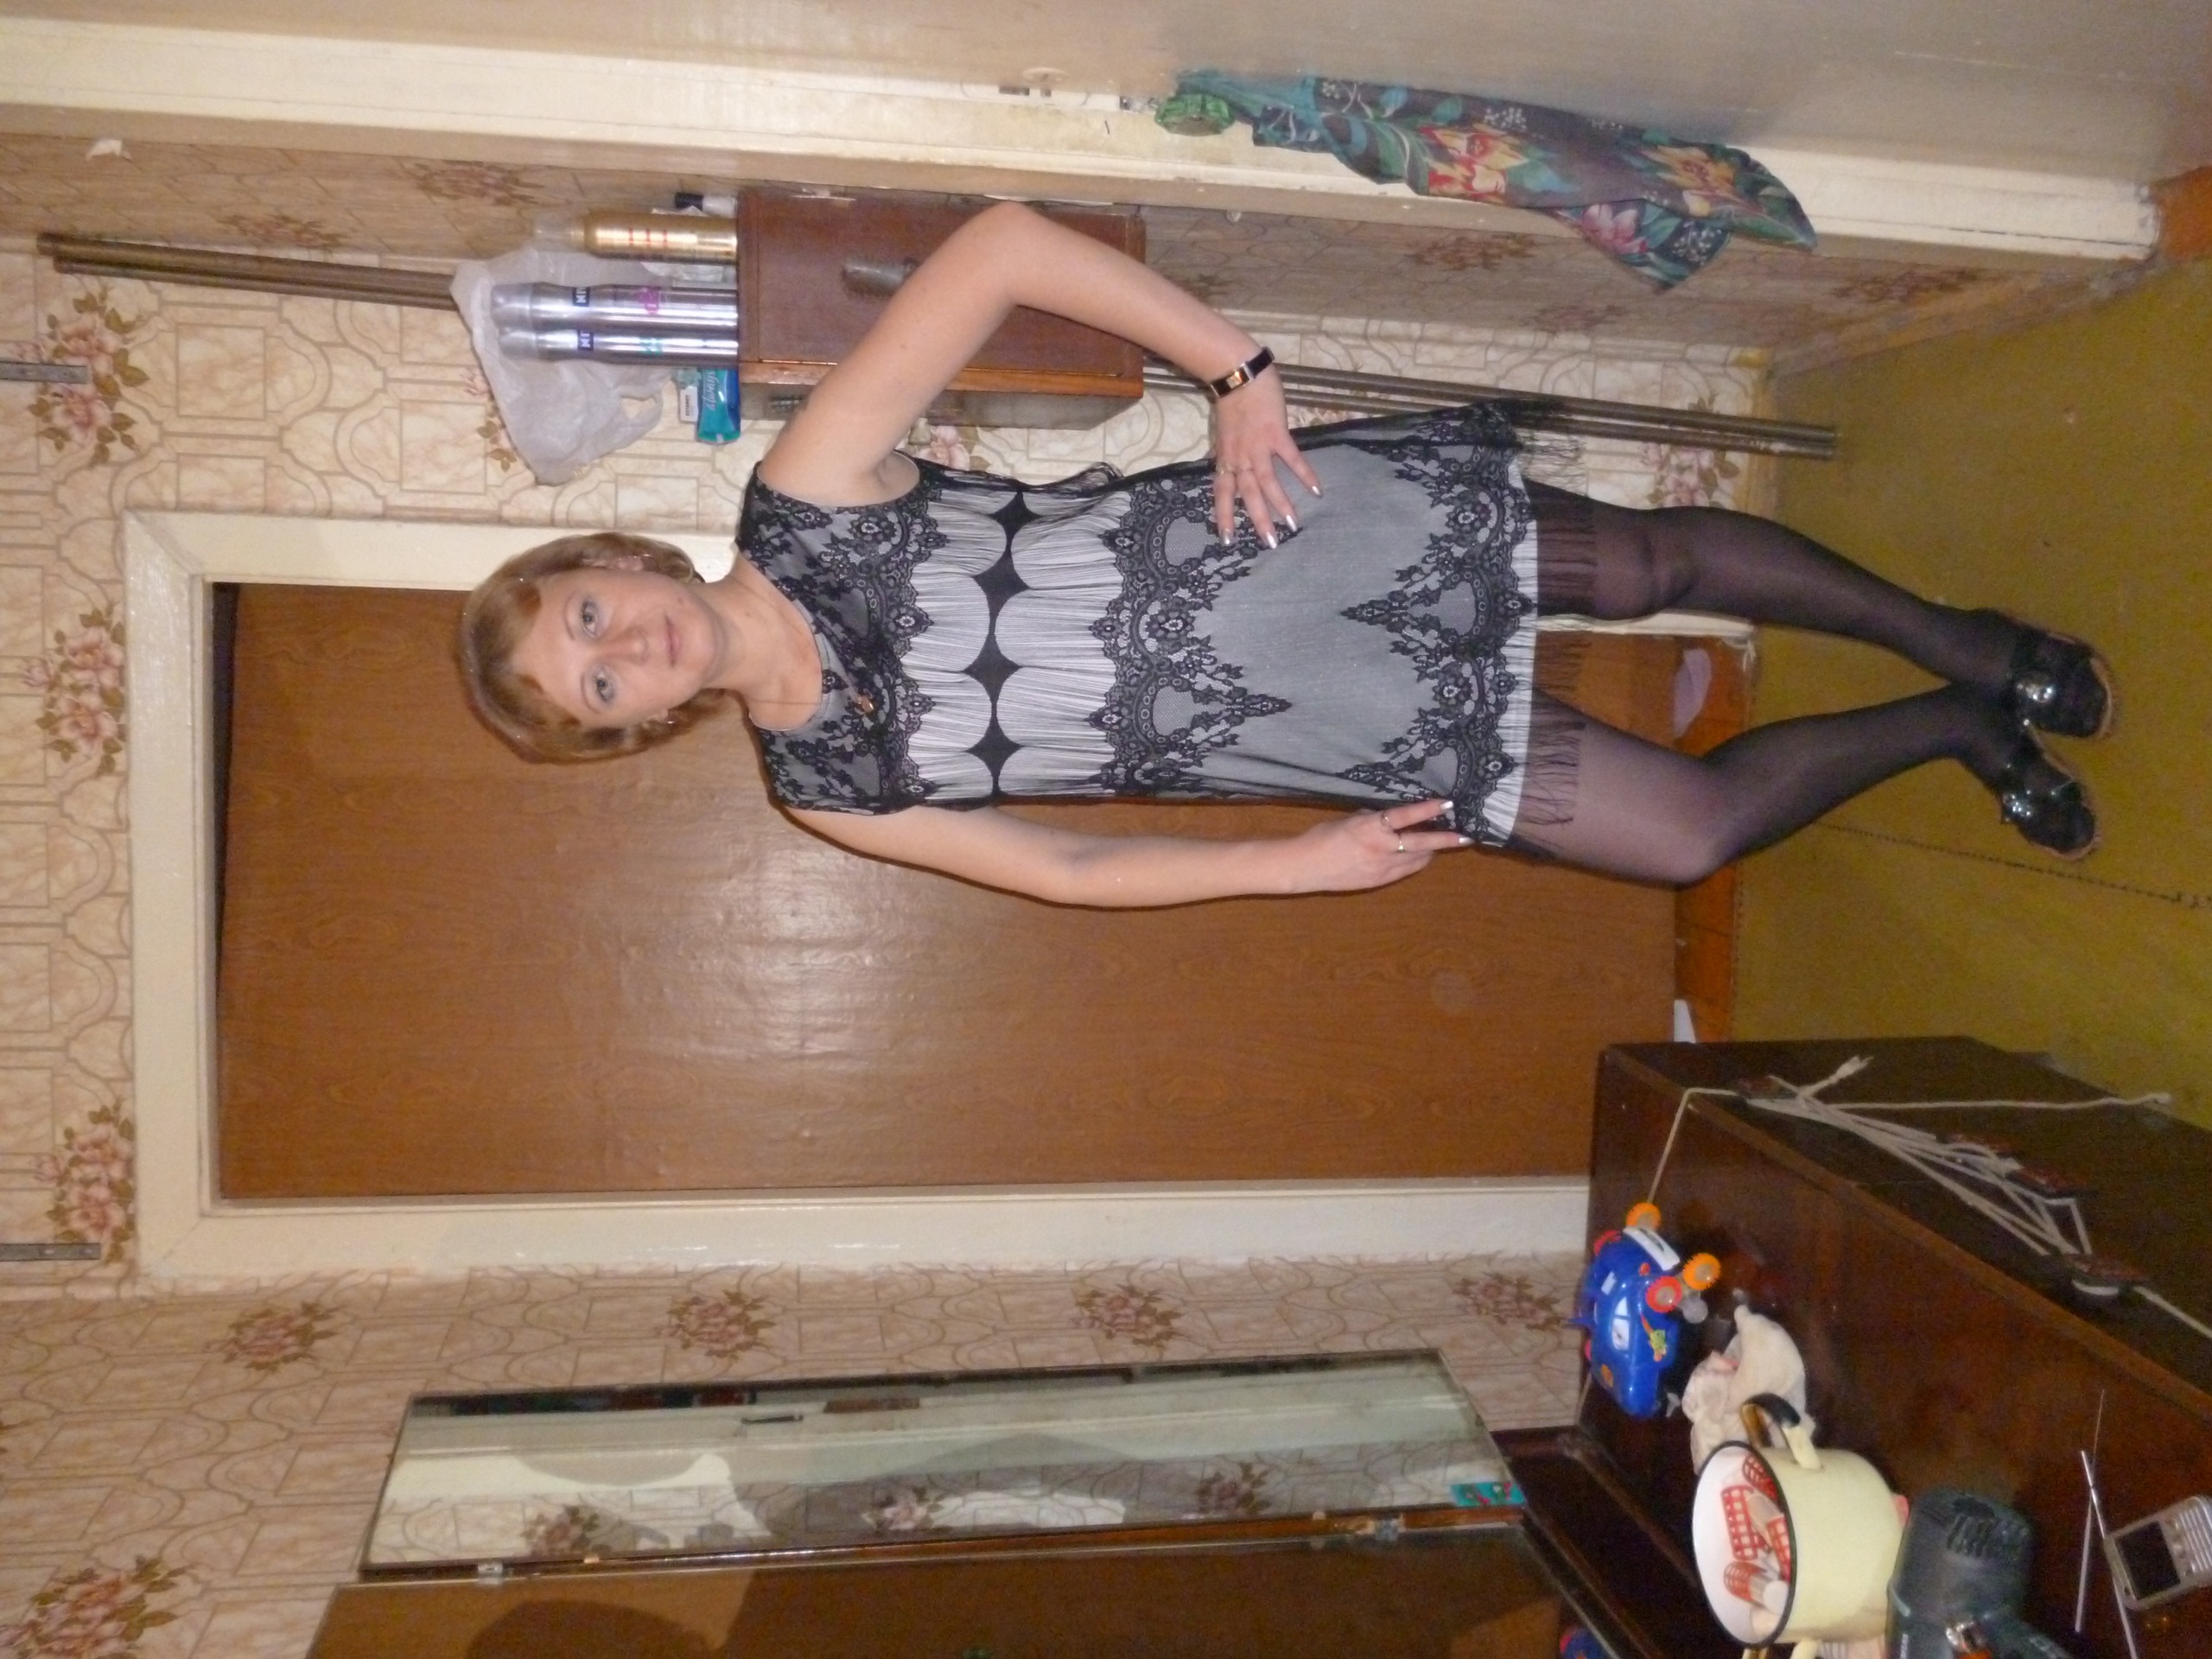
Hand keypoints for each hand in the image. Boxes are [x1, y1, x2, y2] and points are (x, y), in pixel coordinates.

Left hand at [1210, 367, 1321, 547]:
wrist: (1239, 374)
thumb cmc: (1232, 401)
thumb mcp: (1223, 433)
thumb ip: (1226, 453)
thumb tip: (1223, 467)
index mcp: (1227, 457)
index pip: (1222, 492)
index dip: (1224, 516)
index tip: (1227, 540)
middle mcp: (1240, 456)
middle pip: (1247, 494)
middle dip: (1258, 520)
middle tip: (1270, 544)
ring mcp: (1258, 446)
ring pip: (1267, 482)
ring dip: (1281, 504)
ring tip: (1294, 525)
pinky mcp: (1276, 433)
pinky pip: (1291, 458)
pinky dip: (1304, 473)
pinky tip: (1317, 489)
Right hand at [1286, 801, 1471, 892]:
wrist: (1307, 866)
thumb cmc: (1323, 836)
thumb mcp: (1349, 819)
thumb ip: (1372, 817)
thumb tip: (1388, 817)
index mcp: (1371, 827)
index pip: (1406, 816)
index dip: (1429, 809)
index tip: (1448, 802)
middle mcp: (1381, 848)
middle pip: (1422, 843)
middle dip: (1446, 839)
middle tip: (1465, 836)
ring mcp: (1382, 867)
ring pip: (1418, 859)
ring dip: (1430, 851)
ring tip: (1441, 844)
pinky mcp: (1380, 881)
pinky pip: (1405, 870)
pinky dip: (1415, 862)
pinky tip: (1420, 857)